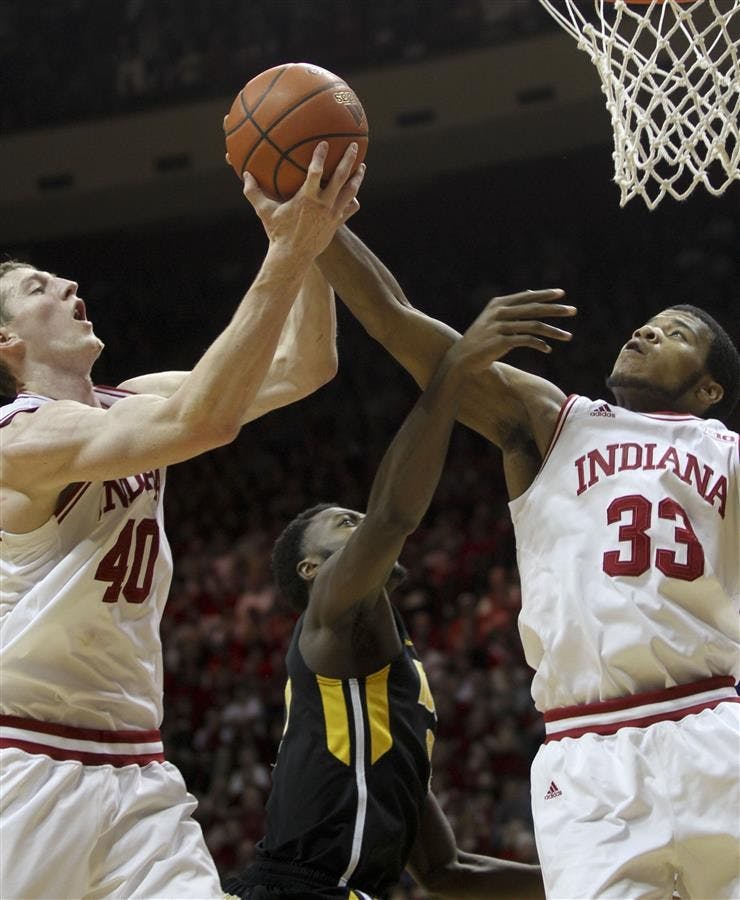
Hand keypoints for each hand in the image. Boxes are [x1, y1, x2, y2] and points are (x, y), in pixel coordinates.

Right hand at [241, 142, 364, 261]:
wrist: (293, 257)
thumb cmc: (278, 233)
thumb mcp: (264, 212)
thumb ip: (254, 192)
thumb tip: (245, 174)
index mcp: (306, 198)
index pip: (315, 172)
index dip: (320, 156)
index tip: (325, 143)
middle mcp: (323, 204)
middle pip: (340, 177)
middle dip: (348, 159)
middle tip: (354, 146)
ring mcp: (332, 214)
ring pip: (350, 192)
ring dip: (357, 177)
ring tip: (361, 166)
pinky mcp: (336, 224)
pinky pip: (349, 209)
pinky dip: (353, 200)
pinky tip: (354, 194)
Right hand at [446, 289, 575, 374]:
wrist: (462, 358)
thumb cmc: (481, 339)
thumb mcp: (493, 318)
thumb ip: (512, 307)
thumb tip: (531, 293)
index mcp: (498, 304)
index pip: (526, 296)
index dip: (544, 294)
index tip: (561, 294)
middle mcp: (499, 312)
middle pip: (533, 309)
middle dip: (555, 310)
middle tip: (573, 311)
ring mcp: (499, 327)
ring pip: (534, 326)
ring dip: (553, 331)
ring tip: (568, 336)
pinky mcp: (501, 342)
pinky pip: (527, 341)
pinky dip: (539, 345)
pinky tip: (547, 349)